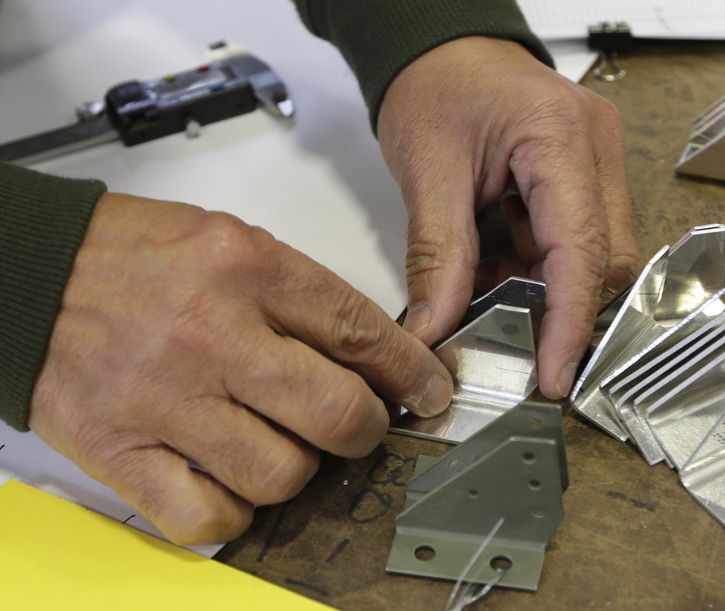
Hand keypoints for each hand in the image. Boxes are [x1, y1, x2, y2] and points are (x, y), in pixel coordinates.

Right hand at [29, 193, 451, 543]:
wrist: (27, 272)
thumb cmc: (130, 256)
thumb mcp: (231, 244)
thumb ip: (300, 298)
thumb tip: (367, 357)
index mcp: (246, 268)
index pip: (359, 331)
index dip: (410, 371)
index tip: (429, 390)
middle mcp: (211, 333)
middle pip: (336, 413)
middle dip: (365, 430)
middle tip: (357, 427)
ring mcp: (165, 398)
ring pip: (281, 473)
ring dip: (298, 470)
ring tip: (278, 444)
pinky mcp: (120, 448)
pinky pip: (207, 516)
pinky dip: (234, 511)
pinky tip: (229, 479)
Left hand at [377, 36, 638, 398]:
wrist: (440, 47)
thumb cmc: (434, 85)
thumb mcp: (427, 171)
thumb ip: (436, 255)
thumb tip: (436, 328)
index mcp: (560, 136)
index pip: (583, 251)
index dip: (570, 323)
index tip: (554, 374)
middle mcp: (596, 146)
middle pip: (606, 259)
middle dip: (558, 306)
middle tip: (504, 332)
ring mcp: (597, 158)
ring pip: (596, 254)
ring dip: (545, 285)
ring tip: (487, 285)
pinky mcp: (584, 171)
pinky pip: (578, 237)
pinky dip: (539, 264)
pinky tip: (499, 261)